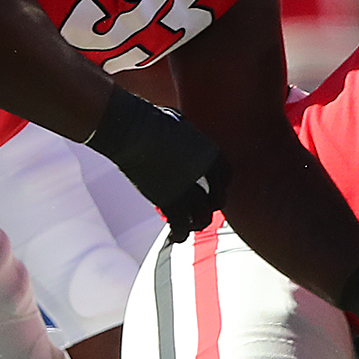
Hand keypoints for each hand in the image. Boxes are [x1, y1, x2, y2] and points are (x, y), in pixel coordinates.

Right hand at [88, 88, 227, 242]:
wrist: (131, 131)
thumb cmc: (152, 121)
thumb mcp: (182, 123)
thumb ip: (190, 135)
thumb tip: (186, 132)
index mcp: (212, 154)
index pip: (226, 177)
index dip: (220, 185)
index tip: (213, 189)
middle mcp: (204, 175)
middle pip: (218, 200)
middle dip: (211, 206)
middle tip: (202, 209)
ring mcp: (186, 190)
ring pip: (203, 218)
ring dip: (199, 224)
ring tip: (191, 226)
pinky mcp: (168, 201)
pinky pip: (180, 226)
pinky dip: (180, 234)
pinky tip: (175, 237)